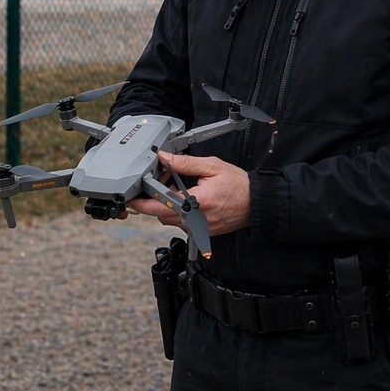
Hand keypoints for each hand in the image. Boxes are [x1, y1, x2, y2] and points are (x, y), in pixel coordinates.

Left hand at [125, 152, 251, 235]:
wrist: (255, 203)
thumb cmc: (238, 186)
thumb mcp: (211, 166)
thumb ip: (184, 163)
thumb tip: (164, 158)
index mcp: (197, 202)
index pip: (160, 206)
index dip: (143, 201)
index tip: (133, 195)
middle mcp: (196, 220)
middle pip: (161, 215)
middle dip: (154, 202)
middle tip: (155, 187)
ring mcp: (198, 229)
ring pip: (170, 220)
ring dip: (167, 207)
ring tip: (178, 191)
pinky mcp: (201, 232)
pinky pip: (182, 223)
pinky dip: (179, 212)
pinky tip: (188, 200)